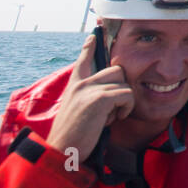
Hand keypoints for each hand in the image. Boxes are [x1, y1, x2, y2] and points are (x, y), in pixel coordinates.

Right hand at [46, 34, 135, 164]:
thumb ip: (89, 96)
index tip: (93, 36)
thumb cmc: (73, 135)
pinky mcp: (99, 99)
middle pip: (117, 70)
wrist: (61, 152)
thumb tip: (111, 90)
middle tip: (111, 110)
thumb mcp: (77, 110)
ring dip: (123, 102)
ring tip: (109, 117)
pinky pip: (127, 94)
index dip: (89, 47)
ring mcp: (89, 89)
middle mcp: (80, 83)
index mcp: (74, 85)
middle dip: (121, 88)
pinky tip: (114, 120)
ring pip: (124, 83)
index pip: (84, 60)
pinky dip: (126, 108)